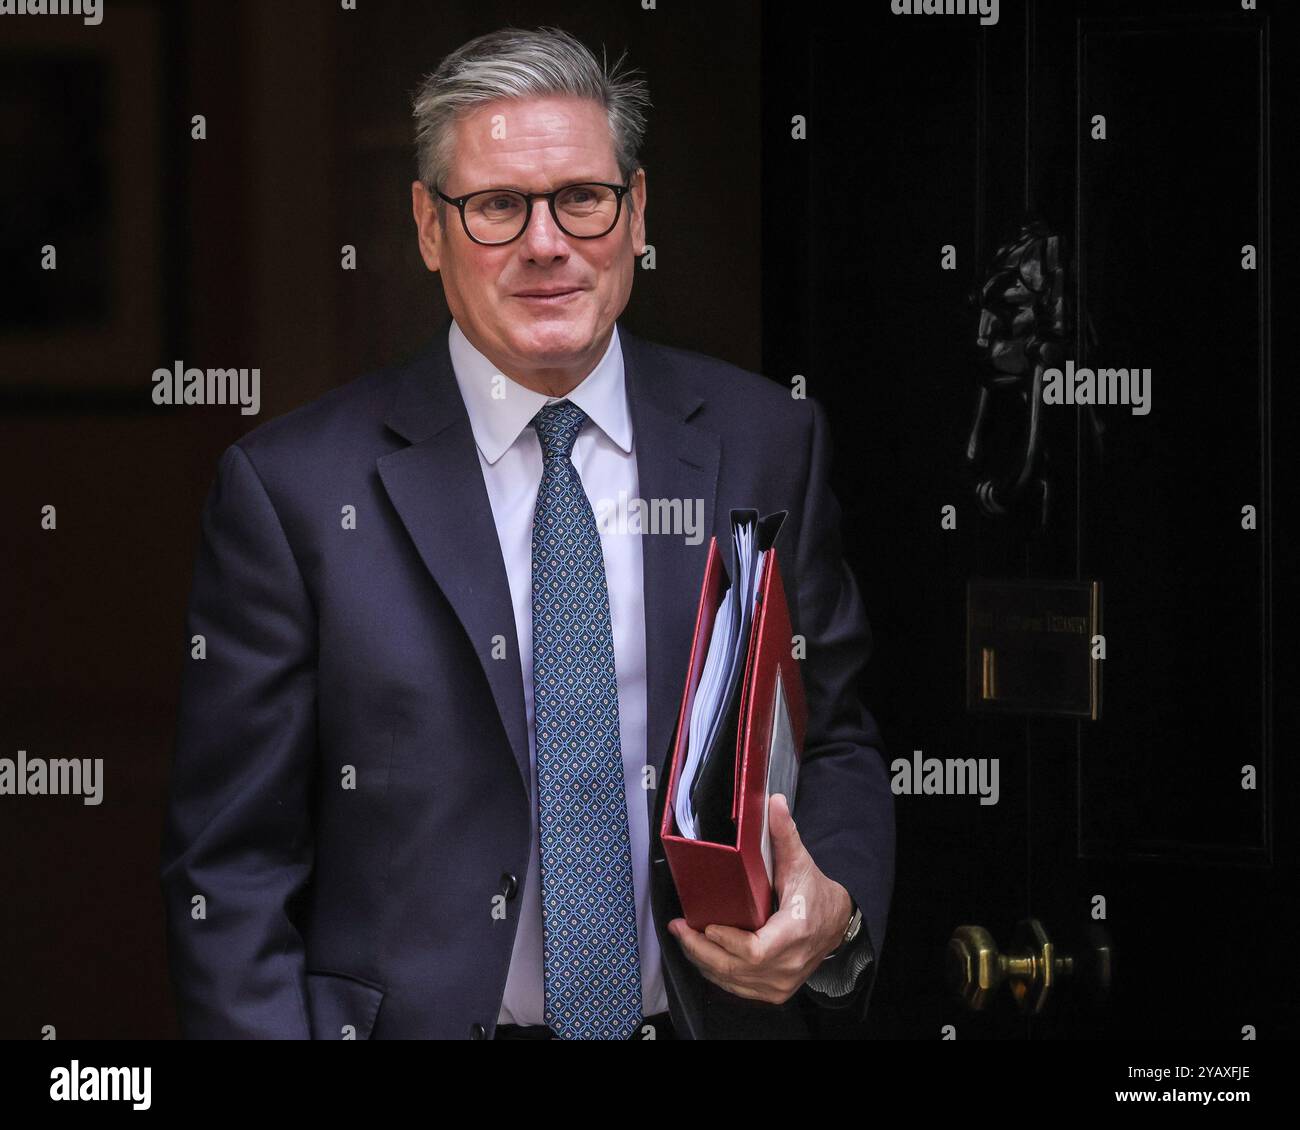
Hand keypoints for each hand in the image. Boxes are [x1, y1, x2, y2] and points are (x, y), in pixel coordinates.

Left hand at [668, 793, 852, 1003]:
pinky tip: (701, 954)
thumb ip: (785, 835)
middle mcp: (787, 965)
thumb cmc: (815, 893)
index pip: (753, 951)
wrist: (836, 923)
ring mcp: (780, 983)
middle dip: (699, 949)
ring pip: (731, 981)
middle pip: (733, 968)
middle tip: (679, 928)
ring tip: (683, 937)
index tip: (706, 924)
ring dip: (702, 961)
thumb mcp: (801, 862)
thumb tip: (774, 802)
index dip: (725, 941)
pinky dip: (715, 973)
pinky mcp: (774, 991)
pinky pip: (736, 988)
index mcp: (793, 935)